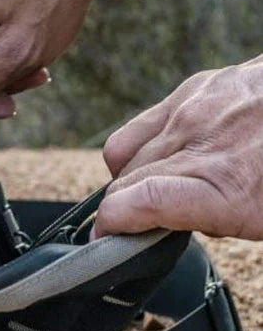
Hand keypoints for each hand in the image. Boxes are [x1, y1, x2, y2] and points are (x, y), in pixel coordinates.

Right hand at [95, 56, 262, 239]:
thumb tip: (172, 221)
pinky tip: (167, 156)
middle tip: (135, 227)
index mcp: (223, 188)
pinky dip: (143, 147)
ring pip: (125, 156)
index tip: (108, 242)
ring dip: (129, 179)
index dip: (111, 229)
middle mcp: (200, 146)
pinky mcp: (195, 88)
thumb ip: (216, 220)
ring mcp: (193, 112)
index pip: (131, 205)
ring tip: (153, 190)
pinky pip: (141, 125)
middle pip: (124, 184)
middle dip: (121, 211)